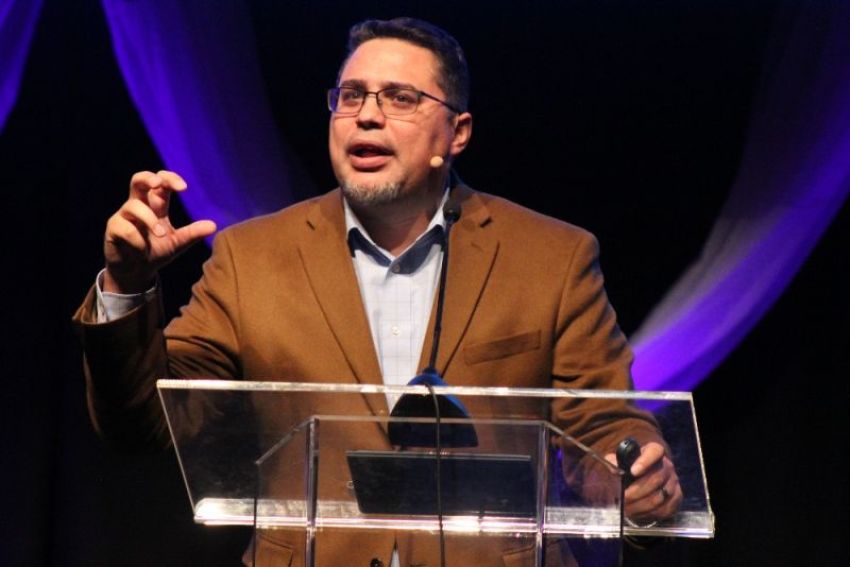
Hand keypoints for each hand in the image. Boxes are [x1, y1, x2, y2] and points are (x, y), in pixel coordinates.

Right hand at [103, 170, 215, 292]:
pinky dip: (137, 239)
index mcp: (155, 205)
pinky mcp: (113, 229)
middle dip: (147, 178)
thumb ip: (192, 233)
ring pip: (133, 206)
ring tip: (161, 235)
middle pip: (137, 179)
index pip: (160, 183)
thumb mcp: (177, 243)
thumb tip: (213, 226)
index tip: (184, 188)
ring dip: (150, 220)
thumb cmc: (156, 252)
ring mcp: (124, 216)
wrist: (136, 272)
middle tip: (158, 184)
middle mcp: (138, 206)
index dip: (170, 179)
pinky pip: (124, 228)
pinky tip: (142, 249)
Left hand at [606, 441, 681, 521]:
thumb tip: (612, 467)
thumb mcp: (622, 462)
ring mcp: (674, 482)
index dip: (645, 461)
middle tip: (623, 499)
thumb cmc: (631, 468)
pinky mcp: (677, 497)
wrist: (645, 479)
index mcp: (654, 452)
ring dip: (641, 505)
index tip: (632, 471)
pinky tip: (638, 513)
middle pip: (655, 479)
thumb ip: (615, 462)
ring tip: (627, 509)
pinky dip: (650, 513)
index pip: (654, 452)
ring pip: (660, 497)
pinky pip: (665, 508)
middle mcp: (667, 465)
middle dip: (636, 492)